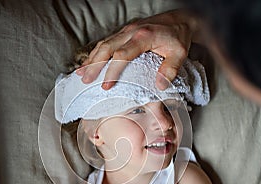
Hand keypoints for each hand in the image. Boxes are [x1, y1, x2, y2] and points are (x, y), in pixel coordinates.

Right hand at [76, 9, 199, 89]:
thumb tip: (159, 86)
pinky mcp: (124, 32)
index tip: (105, 86)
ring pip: (103, 44)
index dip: (112, 71)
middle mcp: (131, 31)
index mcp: (143, 37)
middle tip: (85, 80)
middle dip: (94, 65)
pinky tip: (89, 62)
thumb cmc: (178, 37)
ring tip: (81, 74)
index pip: (122, 55)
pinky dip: (95, 52)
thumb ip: (170, 70)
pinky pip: (106, 41)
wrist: (179, 20)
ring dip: (91, 59)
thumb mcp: (179, 54)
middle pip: (107, 48)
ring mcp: (126, 30)